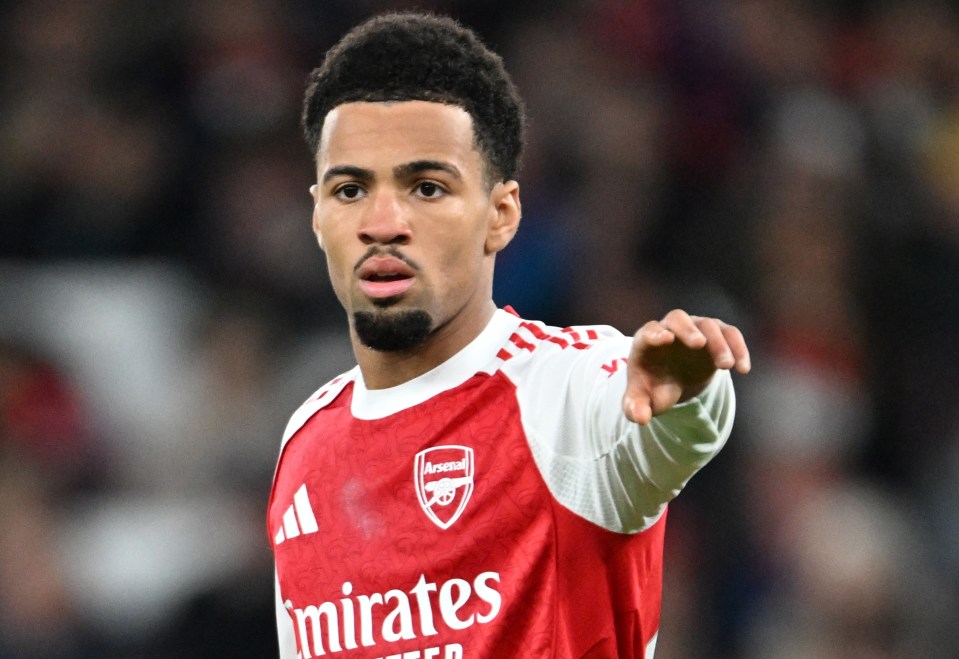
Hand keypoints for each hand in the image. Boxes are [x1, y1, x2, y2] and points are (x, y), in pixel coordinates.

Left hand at [622, 309, 750, 424]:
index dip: (655, 334)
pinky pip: (730, 334)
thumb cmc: (652, 385)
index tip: (665, 339)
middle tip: (699, 344)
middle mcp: (671, 329)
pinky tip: (743, 368)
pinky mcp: (716, 336)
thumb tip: (641, 418)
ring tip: (726, 366)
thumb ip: (635, 407)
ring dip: (718, 343)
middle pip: (678, 319)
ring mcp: (695, 329)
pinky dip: (738, 348)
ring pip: (708, 325)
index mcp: (647, 341)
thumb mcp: (640, 399)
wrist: (671, 380)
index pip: (649, 331)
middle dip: (688, 330)